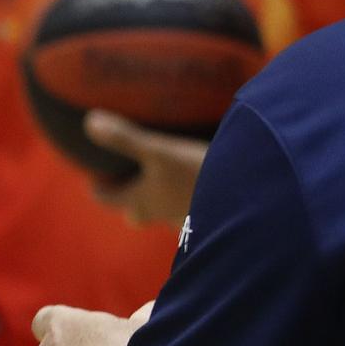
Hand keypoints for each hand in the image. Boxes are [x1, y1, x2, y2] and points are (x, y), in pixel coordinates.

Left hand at [84, 111, 208, 226]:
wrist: (255, 202)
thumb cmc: (201, 176)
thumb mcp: (161, 151)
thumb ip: (125, 138)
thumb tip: (89, 122)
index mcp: (142, 202)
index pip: (108, 198)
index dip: (99, 188)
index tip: (94, 180)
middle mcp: (161, 216)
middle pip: (137, 210)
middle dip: (131, 197)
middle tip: (130, 179)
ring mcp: (189, 223)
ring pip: (167, 213)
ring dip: (164, 199)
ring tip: (168, 180)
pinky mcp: (215, 221)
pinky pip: (197, 214)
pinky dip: (194, 201)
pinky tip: (206, 187)